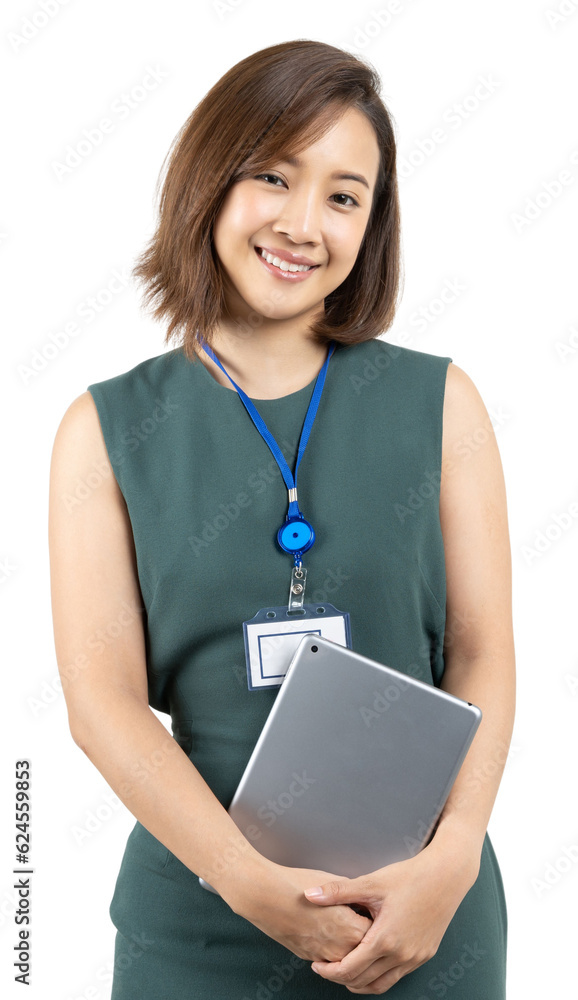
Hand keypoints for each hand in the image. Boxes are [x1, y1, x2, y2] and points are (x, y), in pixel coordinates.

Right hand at [230, 863, 372, 962]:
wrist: (266, 897)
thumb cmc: (298, 886)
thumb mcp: (334, 883)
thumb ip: (355, 896)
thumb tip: (366, 901)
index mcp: (353, 930)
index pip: (379, 931)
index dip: (376, 917)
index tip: (373, 907)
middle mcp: (342, 950)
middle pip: (366, 947)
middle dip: (366, 932)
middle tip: (359, 913)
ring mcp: (325, 957)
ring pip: (348, 955)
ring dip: (350, 942)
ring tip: (340, 919)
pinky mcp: (310, 957)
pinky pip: (330, 956)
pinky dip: (332, 944)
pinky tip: (324, 925)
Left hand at [302, 843, 477, 993]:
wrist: (447, 875)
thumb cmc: (410, 876)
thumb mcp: (372, 882)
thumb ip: (338, 892)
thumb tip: (308, 894)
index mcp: (385, 939)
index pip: (350, 969)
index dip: (329, 971)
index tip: (316, 965)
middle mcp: (401, 955)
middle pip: (363, 981)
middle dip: (340, 979)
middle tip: (326, 967)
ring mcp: (415, 958)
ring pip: (381, 985)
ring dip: (360, 982)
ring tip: (344, 970)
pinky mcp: (424, 955)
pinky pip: (397, 976)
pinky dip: (379, 976)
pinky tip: (370, 962)